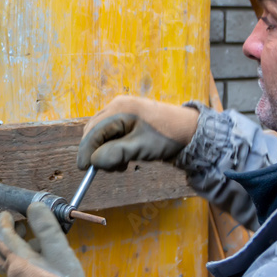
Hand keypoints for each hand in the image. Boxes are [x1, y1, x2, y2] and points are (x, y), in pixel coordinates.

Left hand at [0, 203, 86, 276]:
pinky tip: (40, 266)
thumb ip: (46, 227)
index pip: (3, 235)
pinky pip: (19, 276)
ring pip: (11, 264)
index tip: (7, 214)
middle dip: (9, 236)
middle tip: (19, 227)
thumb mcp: (58, 249)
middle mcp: (12, 273)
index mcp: (17, 259)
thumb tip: (35, 207)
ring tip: (36, 246)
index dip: (4, 222)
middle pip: (3, 251)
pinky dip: (24, 265)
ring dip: (19, 251)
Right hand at [77, 96, 198, 170]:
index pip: (93, 131)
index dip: (86, 150)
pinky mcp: (129, 120)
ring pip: (103, 133)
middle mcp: (117, 106)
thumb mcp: (139, 148)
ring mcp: (123, 112)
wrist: (191, 132)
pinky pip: (113, 134)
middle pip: (95, 131)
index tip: (84, 169)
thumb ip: (114, 153)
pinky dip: (114, 148)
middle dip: (96, 151)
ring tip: (120, 165)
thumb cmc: (166, 137)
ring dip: (106, 151)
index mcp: (119, 109)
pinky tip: (125, 159)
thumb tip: (93, 162)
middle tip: (106, 169)